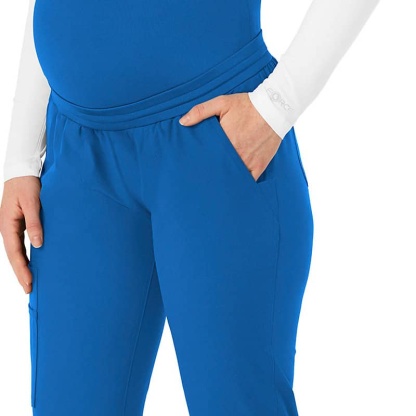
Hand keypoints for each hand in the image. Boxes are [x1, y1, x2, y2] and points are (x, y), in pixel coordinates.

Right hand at [0, 176, 42, 293]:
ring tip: (32, 281)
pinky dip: (27, 255)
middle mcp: (8, 228)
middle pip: (14, 256)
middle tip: (30, 290)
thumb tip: (38, 245)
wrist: (23, 170)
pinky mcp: (19, 224)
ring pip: (17, 251)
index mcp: (7, 224)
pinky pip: (21, 244)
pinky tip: (34, 262)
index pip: (14, 253)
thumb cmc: (27, 184)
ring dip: (24, 266)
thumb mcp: (32, 202)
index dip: (22, 269)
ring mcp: (13, 227)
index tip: (29, 283)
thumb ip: (34, 223)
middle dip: (21, 273)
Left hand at [179, 92, 281, 181]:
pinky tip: (233, 188)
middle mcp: (236, 154)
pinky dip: (241, 184)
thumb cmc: (246, 105)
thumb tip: (183, 122)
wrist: (274, 108)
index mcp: (224, 141)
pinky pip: (249, 180)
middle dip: (210, 174)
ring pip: (233, 177)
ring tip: (215, 187)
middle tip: (201, 181)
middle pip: (218, 169)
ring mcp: (248, 161)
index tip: (193, 168)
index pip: (207, 158)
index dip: (200, 164)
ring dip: (225, 180)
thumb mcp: (222, 103)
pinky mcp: (259, 165)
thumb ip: (200, 111)